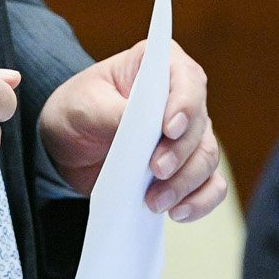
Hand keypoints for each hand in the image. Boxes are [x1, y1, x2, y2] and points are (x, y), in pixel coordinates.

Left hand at [39, 42, 228, 221]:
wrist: (69, 146)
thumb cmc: (78, 110)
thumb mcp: (83, 105)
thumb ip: (111, 113)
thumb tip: (138, 130)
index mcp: (160, 66)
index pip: (186, 79)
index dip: (184, 104)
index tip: (169, 129)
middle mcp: (182, 98)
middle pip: (200, 125)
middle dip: (180, 153)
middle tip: (156, 171)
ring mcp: (188, 136)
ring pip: (207, 158)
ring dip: (186, 183)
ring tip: (155, 201)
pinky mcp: (185, 168)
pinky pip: (210, 186)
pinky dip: (200, 201)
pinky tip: (177, 212)